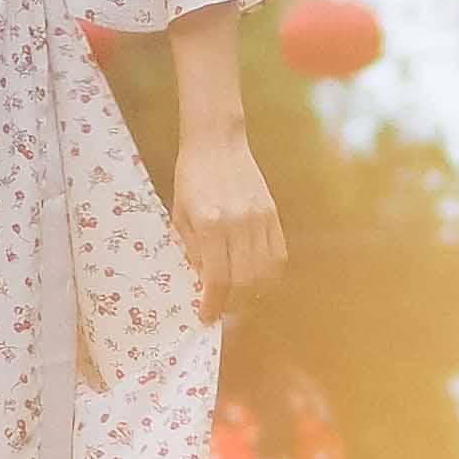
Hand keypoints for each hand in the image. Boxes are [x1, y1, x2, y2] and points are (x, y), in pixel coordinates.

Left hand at [172, 123, 282, 319]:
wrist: (217, 143)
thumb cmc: (191, 178)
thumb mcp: (180, 216)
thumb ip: (192, 251)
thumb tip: (204, 284)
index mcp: (211, 224)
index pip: (218, 279)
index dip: (212, 304)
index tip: (205, 316)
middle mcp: (239, 224)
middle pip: (245, 282)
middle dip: (233, 305)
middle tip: (221, 310)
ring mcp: (261, 219)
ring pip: (266, 273)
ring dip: (253, 295)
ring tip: (239, 299)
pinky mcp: (273, 214)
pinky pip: (279, 255)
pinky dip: (270, 276)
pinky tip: (257, 281)